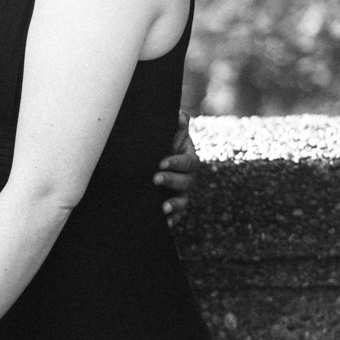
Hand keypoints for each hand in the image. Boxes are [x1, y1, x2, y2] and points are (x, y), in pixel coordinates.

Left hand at [154, 108, 198, 227]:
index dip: (176, 163)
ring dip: (175, 205)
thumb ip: (176, 124)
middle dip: (172, 181)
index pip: (188, 162)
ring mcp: (180, 193)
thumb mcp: (167, 132)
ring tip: (164, 208)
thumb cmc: (161, 142)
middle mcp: (188, 178)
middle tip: (155, 179)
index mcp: (189, 159)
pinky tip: (165, 223)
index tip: (161, 162)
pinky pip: (176, 215)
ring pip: (183, 201)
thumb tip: (180, 116)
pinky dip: (172, 220)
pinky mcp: (172, 205)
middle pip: (187, 182)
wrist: (150, 159)